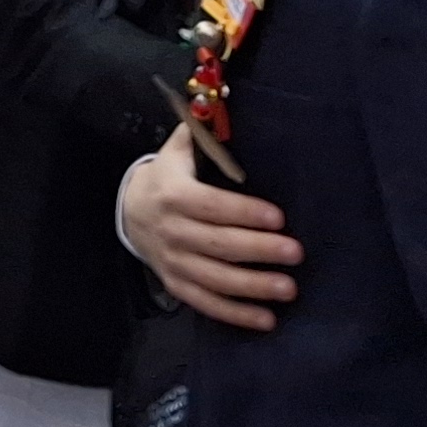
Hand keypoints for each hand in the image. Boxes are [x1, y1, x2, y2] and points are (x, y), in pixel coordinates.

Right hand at [115, 128, 302, 330]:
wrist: (130, 212)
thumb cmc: (167, 177)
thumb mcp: (176, 150)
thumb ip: (199, 132)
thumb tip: (221, 106)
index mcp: (174, 194)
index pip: (212, 206)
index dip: (245, 212)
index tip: (279, 218)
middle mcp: (172, 231)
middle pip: (219, 245)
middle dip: (259, 251)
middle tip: (296, 254)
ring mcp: (173, 262)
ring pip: (216, 279)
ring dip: (253, 287)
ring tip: (288, 288)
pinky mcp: (177, 285)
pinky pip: (207, 304)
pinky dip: (236, 315)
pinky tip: (266, 320)